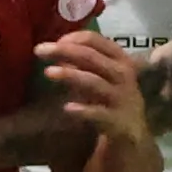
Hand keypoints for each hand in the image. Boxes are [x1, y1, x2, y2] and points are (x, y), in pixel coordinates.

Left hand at [34, 33, 150, 147]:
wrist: (132, 133)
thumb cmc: (110, 98)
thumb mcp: (100, 76)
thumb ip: (82, 63)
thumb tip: (56, 51)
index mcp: (120, 59)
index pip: (95, 40)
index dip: (72, 38)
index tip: (53, 43)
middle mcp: (123, 75)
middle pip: (91, 57)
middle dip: (64, 51)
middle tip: (39, 50)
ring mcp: (121, 98)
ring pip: (94, 82)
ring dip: (70, 75)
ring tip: (48, 72)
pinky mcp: (117, 121)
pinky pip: (98, 113)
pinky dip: (83, 110)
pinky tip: (67, 107)